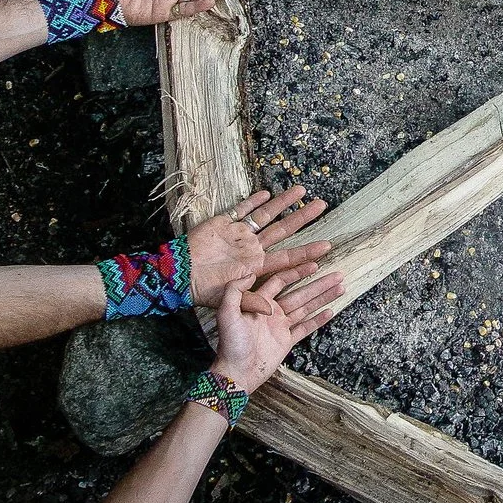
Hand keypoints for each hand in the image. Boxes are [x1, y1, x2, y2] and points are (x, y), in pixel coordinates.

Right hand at [182, 184, 332, 305]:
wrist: (176, 276)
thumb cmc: (201, 290)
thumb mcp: (227, 301)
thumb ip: (250, 302)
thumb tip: (272, 311)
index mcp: (256, 265)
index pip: (286, 257)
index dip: (305, 253)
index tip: (326, 247)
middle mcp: (252, 248)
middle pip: (283, 230)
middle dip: (303, 218)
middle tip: (323, 205)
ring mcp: (239, 235)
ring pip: (267, 215)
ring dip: (283, 203)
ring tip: (302, 190)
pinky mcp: (223, 224)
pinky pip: (241, 210)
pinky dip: (253, 202)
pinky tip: (267, 193)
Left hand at [206, 260, 342, 391]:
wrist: (237, 372)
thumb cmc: (230, 344)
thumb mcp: (227, 314)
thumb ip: (234, 292)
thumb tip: (248, 273)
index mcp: (260, 303)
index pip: (281, 281)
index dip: (297, 272)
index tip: (314, 264)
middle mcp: (272, 312)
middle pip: (301, 293)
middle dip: (319, 284)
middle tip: (337, 275)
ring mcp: (280, 327)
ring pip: (306, 308)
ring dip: (323, 298)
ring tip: (340, 288)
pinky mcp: (286, 341)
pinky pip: (305, 328)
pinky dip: (318, 320)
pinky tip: (330, 311)